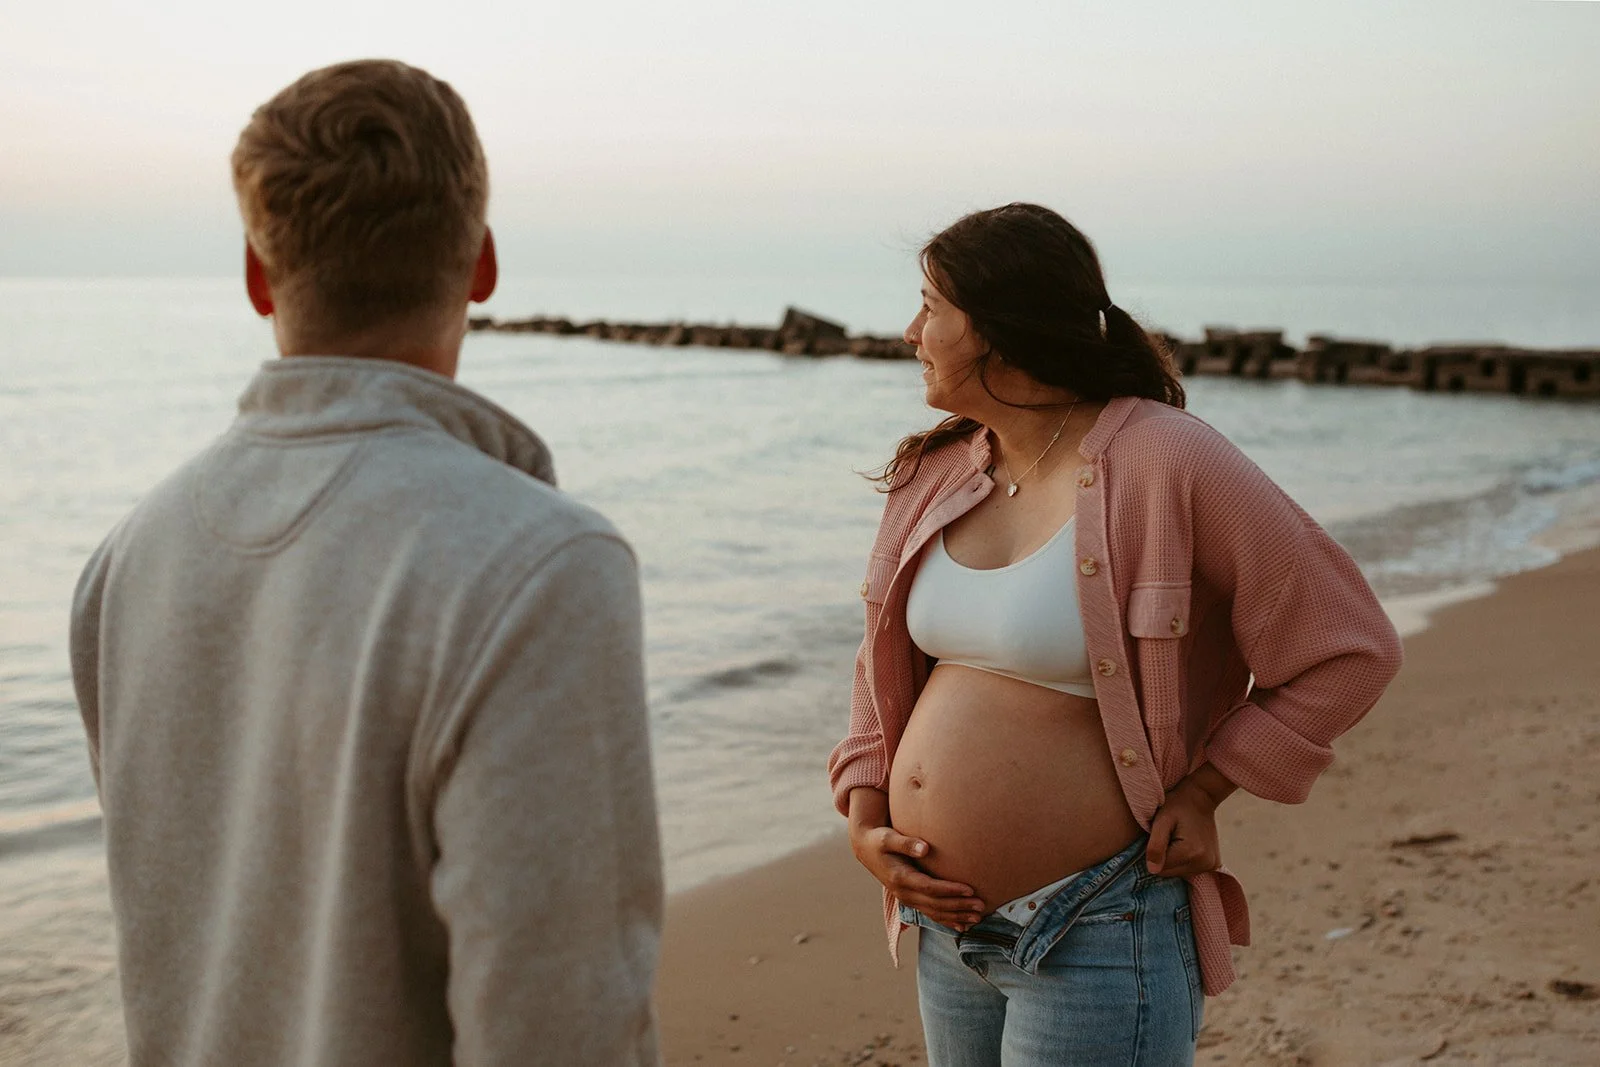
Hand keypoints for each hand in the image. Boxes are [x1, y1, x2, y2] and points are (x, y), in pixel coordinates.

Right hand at [850, 824, 985, 929]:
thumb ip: (906, 843)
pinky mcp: (911, 899)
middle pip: (935, 904)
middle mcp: (904, 892)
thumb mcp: (888, 838)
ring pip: (935, 912)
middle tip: (981, 906)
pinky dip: (946, 921)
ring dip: (956, 917)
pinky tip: (962, 927)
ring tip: (978, 918)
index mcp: (900, 878)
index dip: (950, 890)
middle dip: (959, 907)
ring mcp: (907, 898)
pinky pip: (930, 914)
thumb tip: (925, 848)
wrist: (866, 849)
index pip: (929, 887)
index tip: (970, 889)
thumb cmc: (880, 840)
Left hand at [1145, 776, 1224, 876]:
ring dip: (1174, 859)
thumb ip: (1155, 846)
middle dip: (1165, 857)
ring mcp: (1212, 865)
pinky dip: (1184, 860)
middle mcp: (1204, 863)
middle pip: (1170, 873)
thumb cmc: (1176, 806)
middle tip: (1169, 836)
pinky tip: (1187, 844)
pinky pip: (1189, 870)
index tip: (1161, 836)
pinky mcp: (1214, 865)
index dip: (1154, 853)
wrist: (1200, 797)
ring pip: (1179, 873)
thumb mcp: (1161, 821)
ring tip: (1178, 838)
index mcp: (1190, 853)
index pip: (1159, 869)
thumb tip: (1153, 870)